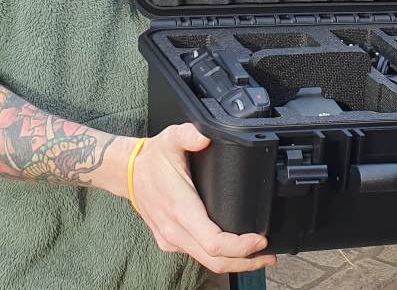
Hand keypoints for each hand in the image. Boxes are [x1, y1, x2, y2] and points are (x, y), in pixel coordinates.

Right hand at [126, 124, 277, 273]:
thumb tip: (205, 136)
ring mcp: (171, 239)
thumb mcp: (171, 138)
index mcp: (180, 208)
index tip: (260, 239)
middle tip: (268, 255)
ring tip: (258, 256)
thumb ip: (189, 134)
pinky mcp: (169, 242)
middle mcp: (174, 229)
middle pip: (215, 260)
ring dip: (234, 263)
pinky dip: (218, 257)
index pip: (214, 242)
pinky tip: (232, 250)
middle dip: (246, 262)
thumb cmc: (152, 159)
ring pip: (207, 262)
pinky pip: (197, 256)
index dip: (241, 247)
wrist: (127, 173)